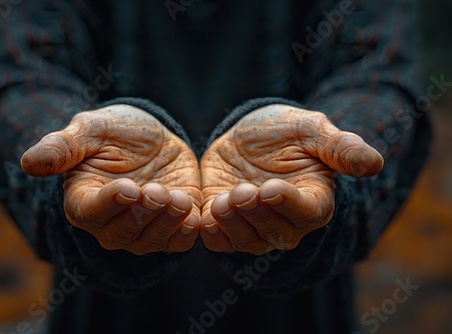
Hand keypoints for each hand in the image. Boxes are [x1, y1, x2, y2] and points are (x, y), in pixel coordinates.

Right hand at [21, 105, 200, 254]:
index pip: (90, 212)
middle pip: (122, 233)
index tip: (129, 187)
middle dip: (142, 214)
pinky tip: (194, 218)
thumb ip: (62, 147)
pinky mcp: (169, 224)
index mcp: (84, 199)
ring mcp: (142, 226)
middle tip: (157, 191)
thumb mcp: (89, 129)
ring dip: (166, 224)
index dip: (110, 204)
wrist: (150, 137)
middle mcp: (111, 221)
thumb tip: (28, 163)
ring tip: (180, 199)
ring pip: (151, 241)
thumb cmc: (113, 131)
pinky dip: (185, 234)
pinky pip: (176, 241)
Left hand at [200, 104, 382, 254]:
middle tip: (243, 191)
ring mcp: (255, 226)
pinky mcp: (227, 224)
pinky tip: (205, 215)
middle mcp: (286, 221)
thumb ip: (340, 147)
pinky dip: (212, 233)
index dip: (288, 205)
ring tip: (222, 201)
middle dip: (257, 215)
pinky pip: (219, 241)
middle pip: (276, 234)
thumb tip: (375, 164)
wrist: (247, 135)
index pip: (307, 213)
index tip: (270, 187)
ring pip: (246, 241)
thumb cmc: (285, 131)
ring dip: (233, 225)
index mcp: (313, 199)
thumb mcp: (311, 129)